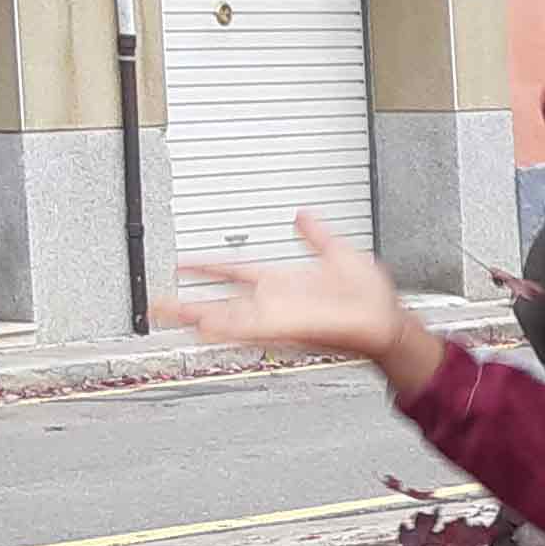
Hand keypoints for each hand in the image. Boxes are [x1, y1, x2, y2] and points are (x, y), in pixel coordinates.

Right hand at [166, 213, 442, 397]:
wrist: (387, 321)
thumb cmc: (369, 296)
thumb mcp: (338, 253)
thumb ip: (317, 235)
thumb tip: (305, 216)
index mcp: (281, 283)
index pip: (234, 271)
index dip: (208, 266)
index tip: (182, 262)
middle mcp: (274, 302)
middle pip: (221, 301)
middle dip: (188, 303)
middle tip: (157, 302)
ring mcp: (278, 318)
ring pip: (227, 318)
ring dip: (198, 315)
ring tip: (167, 313)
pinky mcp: (286, 330)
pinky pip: (250, 328)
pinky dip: (228, 327)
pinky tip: (204, 325)